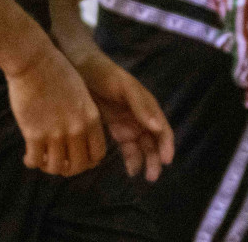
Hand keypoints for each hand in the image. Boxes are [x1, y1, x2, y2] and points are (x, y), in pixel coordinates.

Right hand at [4, 42, 106, 176]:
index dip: (87, 162)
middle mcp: (77, 129)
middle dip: (68, 169)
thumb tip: (80, 138)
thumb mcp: (81, 94)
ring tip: (42, 159)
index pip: (97, 155)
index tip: (76, 158)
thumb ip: (83, 116)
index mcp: (91, 118)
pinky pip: (35, 161)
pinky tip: (28, 157)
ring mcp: (55, 134)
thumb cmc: (56, 72)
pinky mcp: (34, 134)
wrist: (34, 61)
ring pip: (56, 168)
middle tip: (58, 163)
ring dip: (49, 167)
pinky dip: (32, 163)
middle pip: (78, 166)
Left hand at [72, 52, 174, 181]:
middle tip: (152, 176)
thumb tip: (157, 127)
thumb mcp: (125, 87)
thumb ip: (141, 106)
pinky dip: (131, 159)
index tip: (166, 161)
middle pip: (154, 142)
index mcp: (148, 106)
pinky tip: (130, 170)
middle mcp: (141, 117)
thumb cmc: (106, 75)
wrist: (81, 70)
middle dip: (156, 159)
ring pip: (142, 148)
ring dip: (145, 161)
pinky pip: (127, 148)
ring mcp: (129, 124)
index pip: (162, 129)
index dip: (166, 145)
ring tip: (142, 176)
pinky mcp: (116, 129)